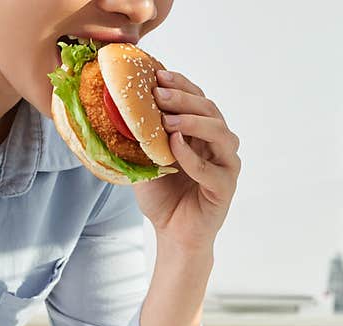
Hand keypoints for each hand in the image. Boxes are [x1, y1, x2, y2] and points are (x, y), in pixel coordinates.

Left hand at [133, 69, 240, 252]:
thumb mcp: (145, 159)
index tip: (157, 75)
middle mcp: (219, 146)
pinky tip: (175, 147)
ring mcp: (226, 166)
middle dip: (184, 99)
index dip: (181, 85)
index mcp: (202, 134)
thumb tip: (116, 106)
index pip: (198, 100)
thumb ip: (142, 136)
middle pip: (211, 111)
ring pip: (221, 133)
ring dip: (194, 122)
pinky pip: (212, 168)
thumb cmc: (163, 197)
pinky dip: (193, 156)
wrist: (172, 234)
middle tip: (158, 95)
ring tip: (168, 120)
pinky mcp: (225, 188)